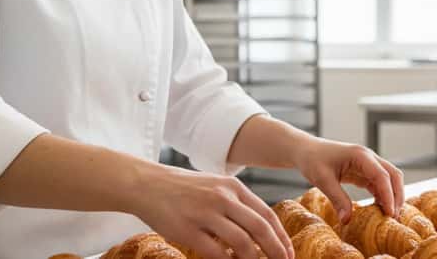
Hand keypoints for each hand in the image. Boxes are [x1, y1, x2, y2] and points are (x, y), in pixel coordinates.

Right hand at [130, 165, 293, 258]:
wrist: (148, 184)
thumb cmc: (185, 189)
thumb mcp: (216, 187)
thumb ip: (238, 205)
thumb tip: (262, 231)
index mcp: (234, 187)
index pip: (267, 215)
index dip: (281, 237)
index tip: (289, 254)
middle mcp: (223, 198)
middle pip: (261, 229)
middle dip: (276, 252)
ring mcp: (206, 213)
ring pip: (242, 243)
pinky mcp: (188, 230)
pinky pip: (216, 253)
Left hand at [291, 138, 403, 223]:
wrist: (305, 150)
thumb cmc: (312, 160)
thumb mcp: (322, 180)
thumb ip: (337, 199)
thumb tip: (347, 220)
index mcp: (360, 155)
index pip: (382, 176)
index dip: (389, 195)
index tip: (390, 214)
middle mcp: (368, 158)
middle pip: (393, 175)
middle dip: (397, 195)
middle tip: (394, 217)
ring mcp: (367, 164)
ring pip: (388, 179)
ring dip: (391, 196)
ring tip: (389, 217)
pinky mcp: (362, 171)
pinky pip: (378, 183)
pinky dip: (382, 196)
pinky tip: (379, 209)